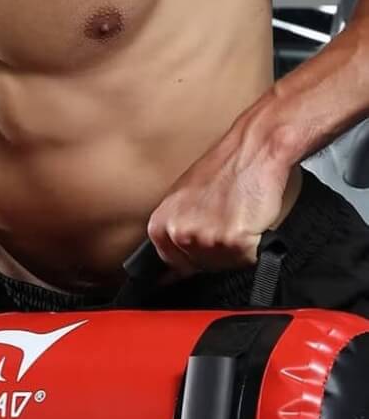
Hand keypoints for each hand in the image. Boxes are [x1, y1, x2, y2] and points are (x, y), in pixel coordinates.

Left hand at [147, 123, 290, 277]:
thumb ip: (175, 230)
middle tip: (228, 218)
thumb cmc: (225, 168)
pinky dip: (256, 245)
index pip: (174, 265)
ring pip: (226, 266)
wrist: (255, 147)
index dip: (195, 255)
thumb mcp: (185, 199)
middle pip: (202, 267)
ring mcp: (204, 238)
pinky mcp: (233, 241)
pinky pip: (248, 260)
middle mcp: (179, 233)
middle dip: (218, 251)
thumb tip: (170, 271)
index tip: (207, 237)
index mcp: (161, 225)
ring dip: (238, 249)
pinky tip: (251, 219)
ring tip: (239, 216)